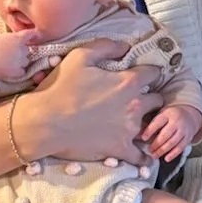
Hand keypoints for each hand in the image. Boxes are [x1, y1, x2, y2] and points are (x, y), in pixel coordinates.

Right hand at [0, 28, 39, 83]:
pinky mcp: (18, 71)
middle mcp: (22, 49)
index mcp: (17, 38)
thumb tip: (15, 41)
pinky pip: (22, 71)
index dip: (33, 35)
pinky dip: (18, 71)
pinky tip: (8, 70)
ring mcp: (21, 60)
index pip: (31, 34)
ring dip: (20, 62)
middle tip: (10, 54)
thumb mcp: (0, 37)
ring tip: (8, 63)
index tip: (35, 36)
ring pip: (26, 61)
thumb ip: (11, 39)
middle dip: (21, 52)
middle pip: (27, 50)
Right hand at [25, 42, 158, 165]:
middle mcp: (135, 105)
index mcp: (128, 82)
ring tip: (139, 124)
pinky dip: (143, 156)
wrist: (44, 122)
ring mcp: (129, 129)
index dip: (150, 73)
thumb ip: (106, 47)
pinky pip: (141, 156)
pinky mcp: (120, 149)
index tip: (146, 76)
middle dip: (151, 98)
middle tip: (140, 100)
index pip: (153, 73)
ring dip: (147, 123)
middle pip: (157, 100)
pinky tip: (142, 154)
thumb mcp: (80, 56)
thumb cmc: (60, 88)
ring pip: (152, 126)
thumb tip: (125, 46)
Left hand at [142, 103, 201, 162]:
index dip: (150, 130)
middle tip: (149, 150)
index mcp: (167, 114)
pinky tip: (166, 159)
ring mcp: (183, 130)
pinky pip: (180, 147)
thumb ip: (152, 123)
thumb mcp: (161, 114)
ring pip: (172, 142)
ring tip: (154, 155)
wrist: (189, 116)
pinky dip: (173, 154)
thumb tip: (138, 134)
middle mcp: (176, 121)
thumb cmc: (170, 116)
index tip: (143, 138)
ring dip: (162, 150)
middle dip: (156, 144)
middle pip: (165, 134)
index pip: (158, 122)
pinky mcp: (188, 138)